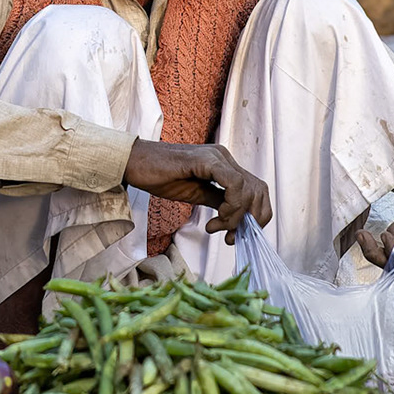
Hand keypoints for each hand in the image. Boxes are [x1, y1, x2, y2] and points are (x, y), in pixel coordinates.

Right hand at [123, 139, 270, 242]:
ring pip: (249, 189)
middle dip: (250, 219)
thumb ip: (218, 202)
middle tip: (229, 236)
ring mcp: (217, 157)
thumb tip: (237, 219)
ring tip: (217, 228)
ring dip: (237, 216)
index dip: (254, 215)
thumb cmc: (160, 177)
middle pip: (259, 190)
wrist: (134, 164)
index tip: (235, 234)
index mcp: (224, 164)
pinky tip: (215, 218)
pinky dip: (231, 206)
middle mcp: (224, 157)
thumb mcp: (196, 194)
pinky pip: (234, 184)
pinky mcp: (206, 160)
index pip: (256, 189)